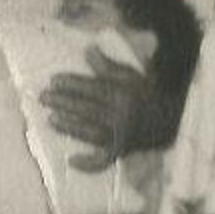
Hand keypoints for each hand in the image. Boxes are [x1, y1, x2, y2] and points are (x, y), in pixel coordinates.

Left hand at [40, 47, 154, 171]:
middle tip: (43, 98)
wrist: (172, 121)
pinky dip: (88, 163)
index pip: (93, 89)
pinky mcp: (121, 151)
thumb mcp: (132, 76)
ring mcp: (121, 136)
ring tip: (50, 119)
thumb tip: (88, 50)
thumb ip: (108, 66)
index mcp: (125, 95)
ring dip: (69, 127)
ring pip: (91, 133)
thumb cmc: (147, 94)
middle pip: (88, 110)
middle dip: (63, 103)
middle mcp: (122, 117)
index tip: (53, 81)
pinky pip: (104, 160)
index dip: (72, 84)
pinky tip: (71, 161)